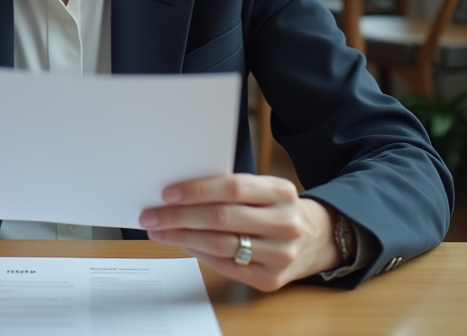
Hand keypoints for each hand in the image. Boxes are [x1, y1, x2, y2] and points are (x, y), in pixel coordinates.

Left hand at [139, 174, 340, 291]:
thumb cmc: (275, 209)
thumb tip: (178, 194)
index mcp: (281, 192)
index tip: (167, 193)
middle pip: (222, 218)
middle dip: (179, 217)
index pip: (233, 187)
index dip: (197, 190)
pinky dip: (200, 255)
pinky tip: (184, 245)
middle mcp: (285, 223)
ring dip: (183, 238)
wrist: (315, 239)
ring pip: (221, 245)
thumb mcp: (264, 190)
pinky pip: (226, 266)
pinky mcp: (272, 279)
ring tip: (160, 231)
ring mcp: (281, 254)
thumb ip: (230, 189)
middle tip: (151, 215)